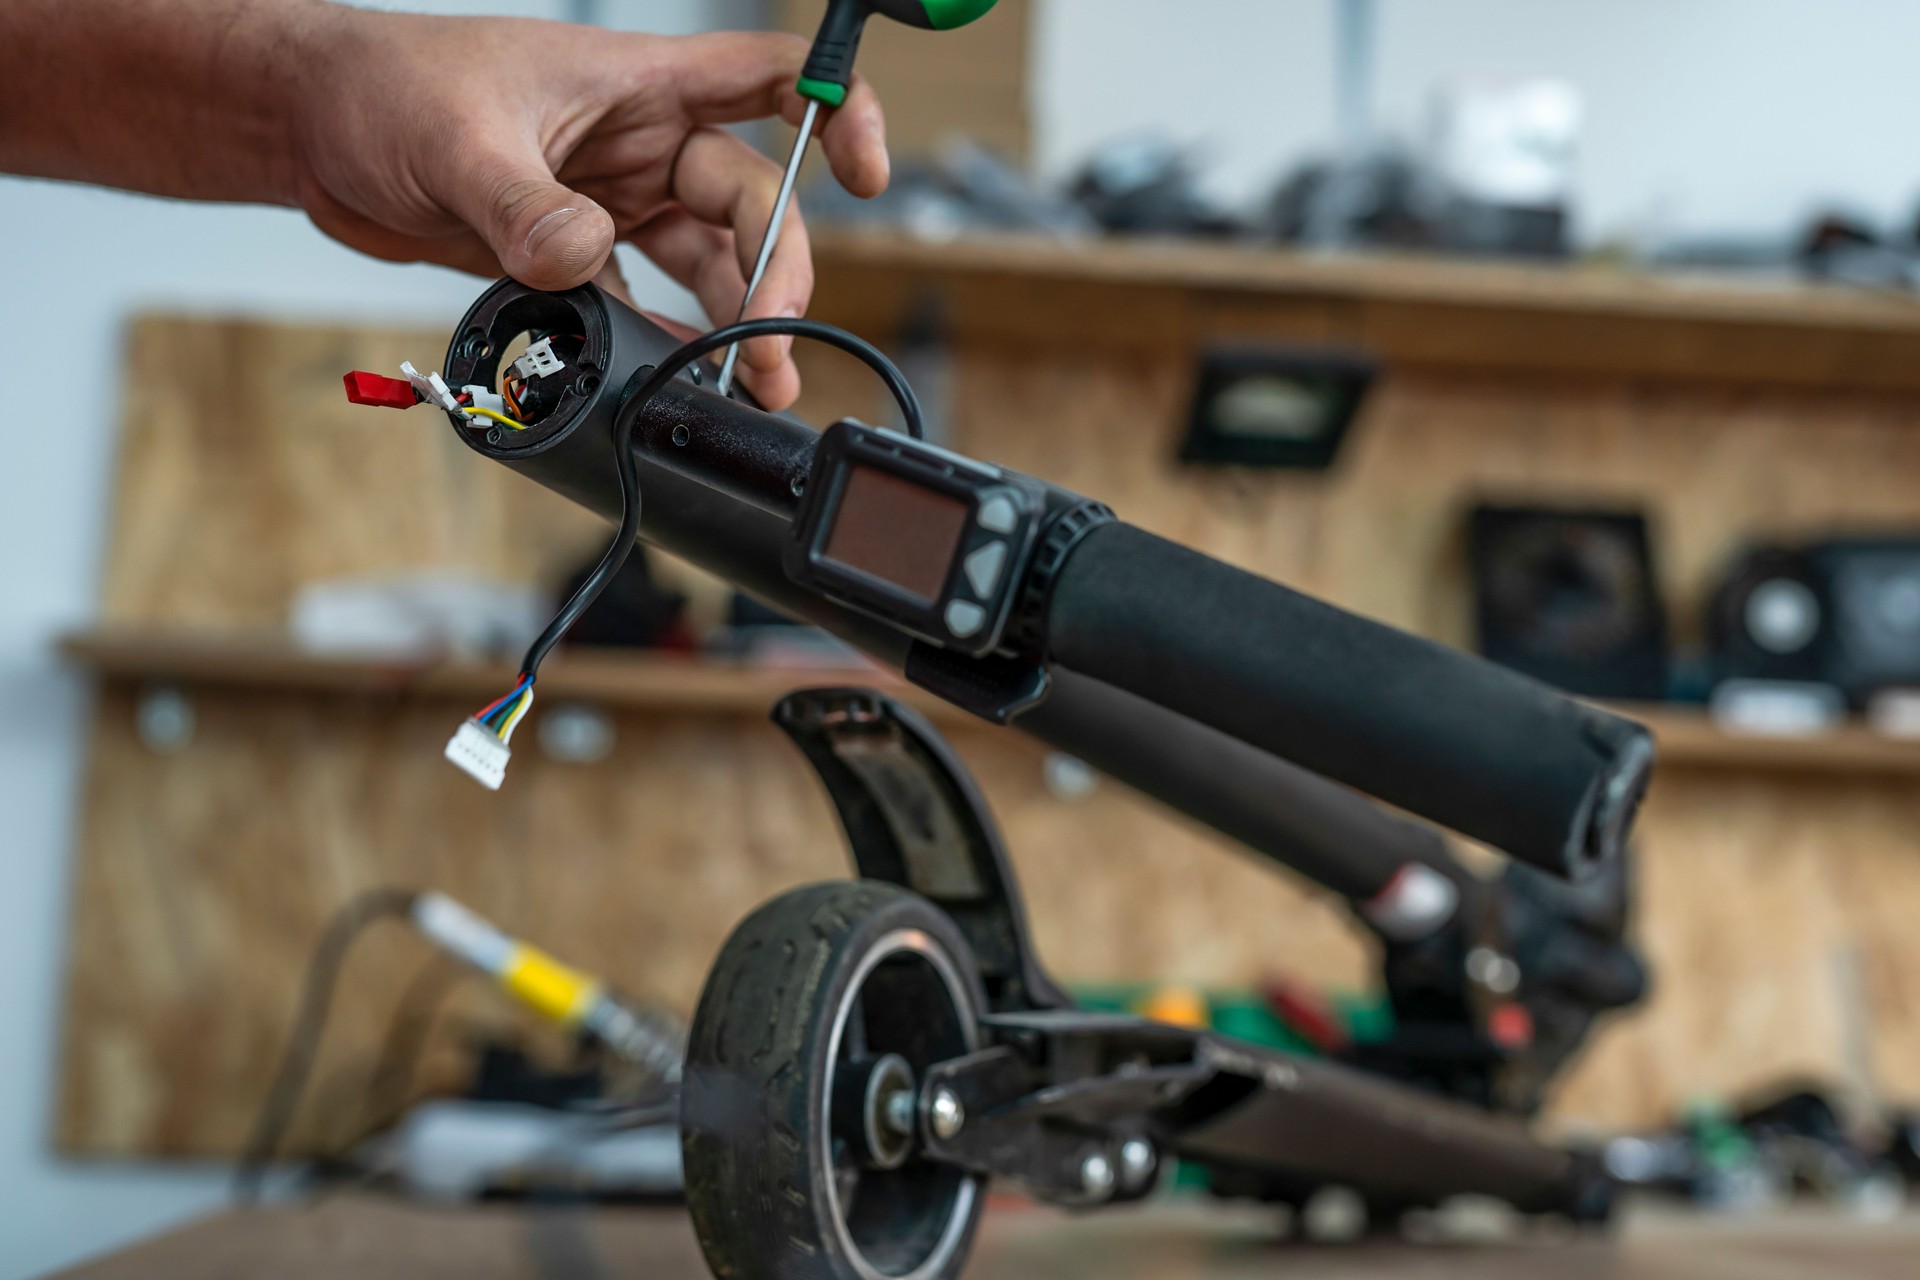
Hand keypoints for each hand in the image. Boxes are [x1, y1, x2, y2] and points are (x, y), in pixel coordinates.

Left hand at [293, 10, 890, 407]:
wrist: (308, 128)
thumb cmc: (378, 85)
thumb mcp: (457, 140)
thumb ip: (526, 206)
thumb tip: (585, 258)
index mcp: (636, 83)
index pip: (769, 78)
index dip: (835, 115)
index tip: (866, 174)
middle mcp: (638, 142)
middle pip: (747, 202)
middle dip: (771, 275)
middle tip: (765, 347)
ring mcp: (610, 201)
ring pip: (706, 261)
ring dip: (732, 321)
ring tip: (747, 383)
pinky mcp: (573, 252)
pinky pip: (645, 299)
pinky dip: (668, 340)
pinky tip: (680, 379)